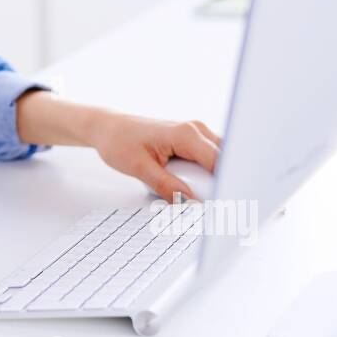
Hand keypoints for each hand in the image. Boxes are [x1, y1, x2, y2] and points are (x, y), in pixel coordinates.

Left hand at [89, 112, 220, 202]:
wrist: (108, 128)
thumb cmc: (119, 141)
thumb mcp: (139, 168)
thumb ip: (166, 186)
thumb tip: (189, 204)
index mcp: (185, 134)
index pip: (219, 162)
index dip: (227, 185)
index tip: (226, 205)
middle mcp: (196, 129)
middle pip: (227, 160)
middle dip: (227, 183)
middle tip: (220, 209)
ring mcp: (196, 133)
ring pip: (222, 159)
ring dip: (219, 179)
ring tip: (209, 200)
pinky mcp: (193, 140)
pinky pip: (210, 158)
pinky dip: (210, 174)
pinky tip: (201, 189)